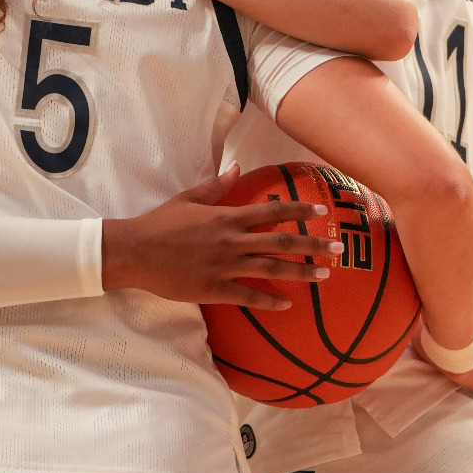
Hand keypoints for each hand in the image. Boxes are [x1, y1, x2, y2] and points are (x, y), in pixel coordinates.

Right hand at [103, 167, 342, 309]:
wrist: (134, 251)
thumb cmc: (159, 223)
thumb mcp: (188, 199)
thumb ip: (217, 187)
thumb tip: (237, 168)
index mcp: (227, 217)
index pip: (272, 212)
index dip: (299, 210)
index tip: (322, 211)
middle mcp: (231, 241)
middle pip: (281, 242)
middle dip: (313, 245)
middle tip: (338, 249)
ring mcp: (224, 266)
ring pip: (271, 270)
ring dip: (300, 273)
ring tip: (324, 276)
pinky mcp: (213, 289)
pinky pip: (247, 296)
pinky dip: (269, 301)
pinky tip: (287, 304)